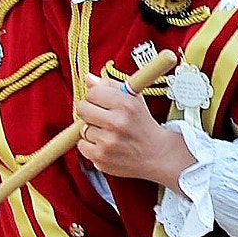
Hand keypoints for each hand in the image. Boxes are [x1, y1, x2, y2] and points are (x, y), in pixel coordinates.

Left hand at [76, 73, 192, 184]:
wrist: (156, 155)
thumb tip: (89, 79)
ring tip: (108, 133)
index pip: (92, 92)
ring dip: (92, 130)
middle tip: (100, 116)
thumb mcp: (134, 100)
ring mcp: (108, 141)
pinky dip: (90, 145)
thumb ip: (110, 86)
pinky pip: (81, 145)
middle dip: (89, 111)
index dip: (95, 97)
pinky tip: (104, 145)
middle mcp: (117, 122)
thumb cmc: (143, 126)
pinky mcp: (101, 157)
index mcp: (126, 104)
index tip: (100, 102)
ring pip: (82, 128)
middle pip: (82, 108)